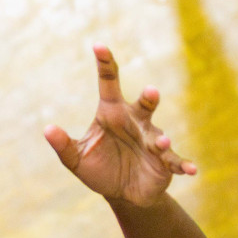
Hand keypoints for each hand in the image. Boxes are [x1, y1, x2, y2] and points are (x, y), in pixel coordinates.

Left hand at [45, 45, 196, 206]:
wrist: (122, 192)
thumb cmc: (98, 168)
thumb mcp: (76, 159)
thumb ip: (63, 145)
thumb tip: (47, 129)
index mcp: (111, 114)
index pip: (108, 84)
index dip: (105, 65)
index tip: (98, 45)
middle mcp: (135, 122)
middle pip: (143, 105)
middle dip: (148, 99)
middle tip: (150, 92)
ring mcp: (152, 140)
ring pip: (159, 135)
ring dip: (161, 139)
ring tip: (161, 142)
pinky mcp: (165, 161)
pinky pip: (175, 161)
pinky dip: (183, 164)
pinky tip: (191, 170)